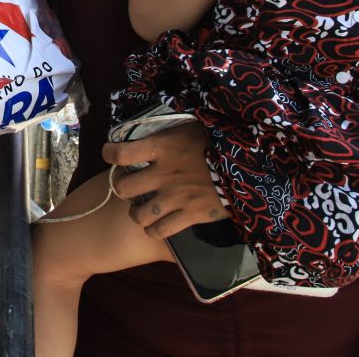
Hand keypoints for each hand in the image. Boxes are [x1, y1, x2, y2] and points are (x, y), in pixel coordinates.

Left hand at [104, 122, 227, 237]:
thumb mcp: (189, 127)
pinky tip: (157, 224)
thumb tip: (151, 132)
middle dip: (121, 186)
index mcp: (162, 147)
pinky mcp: (190, 215)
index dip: (109, 153)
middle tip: (128, 185)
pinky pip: (160, 231)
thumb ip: (167, 133)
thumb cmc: (218, 141)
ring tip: (140, 208)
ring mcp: (175, 197)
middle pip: (123, 187)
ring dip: (136, 212)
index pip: (120, 153)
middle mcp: (163, 174)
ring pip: (138, 214)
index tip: (110, 153)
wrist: (249, 164)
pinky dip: (154, 230)